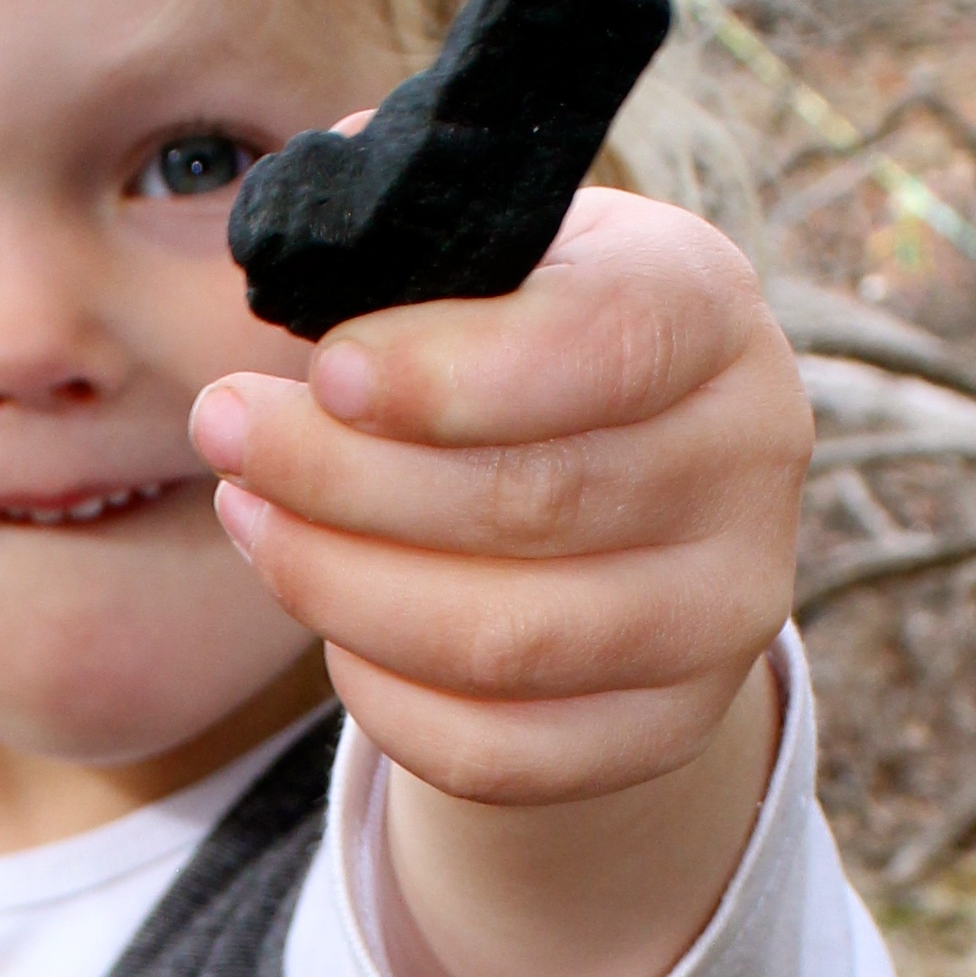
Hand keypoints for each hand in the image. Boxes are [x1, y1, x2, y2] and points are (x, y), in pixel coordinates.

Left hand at [191, 188, 809, 976]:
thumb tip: (294, 238)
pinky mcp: (668, 726)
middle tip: (225, 429)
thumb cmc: (524, 339)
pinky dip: (384, 698)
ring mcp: (723, 610)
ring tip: (249, 514)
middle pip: (531, 503)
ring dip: (339, 585)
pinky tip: (325, 625)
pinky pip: (499, 751)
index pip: (604, 346)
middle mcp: (750, 460)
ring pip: (503, 642)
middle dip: (343, 475)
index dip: (449, 371)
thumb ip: (406, 225)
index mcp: (709, 311)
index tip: (325, 371)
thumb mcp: (495, 250)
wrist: (630, 489)